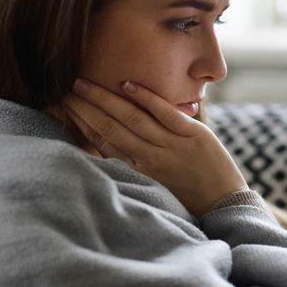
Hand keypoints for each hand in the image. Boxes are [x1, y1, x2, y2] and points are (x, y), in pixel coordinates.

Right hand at [61, 79, 247, 217]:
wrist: (223, 202)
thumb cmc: (186, 193)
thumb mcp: (152, 182)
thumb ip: (131, 163)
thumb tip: (104, 141)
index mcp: (137, 171)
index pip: (101, 141)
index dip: (80, 122)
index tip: (63, 104)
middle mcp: (149, 159)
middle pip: (110, 127)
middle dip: (85, 107)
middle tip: (66, 87)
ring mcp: (171, 146)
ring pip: (132, 118)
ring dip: (106, 99)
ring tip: (85, 83)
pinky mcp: (193, 135)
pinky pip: (165, 113)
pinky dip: (146, 98)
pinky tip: (127, 85)